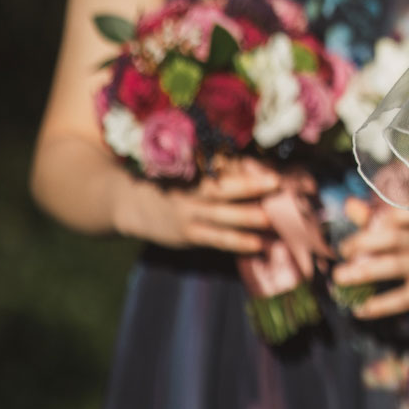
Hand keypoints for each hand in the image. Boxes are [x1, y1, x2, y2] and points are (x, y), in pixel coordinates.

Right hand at [114, 155, 278, 253]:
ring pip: (219, 215)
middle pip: (221, 187)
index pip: (219, 165)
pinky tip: (256, 245)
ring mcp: (188, 213)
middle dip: (249, 185)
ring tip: (270, 220)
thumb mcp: (187, 167)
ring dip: (246, 217)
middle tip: (277, 182)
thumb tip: (256, 163)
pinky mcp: (188, 234)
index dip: (243, 166)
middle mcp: (189, 190)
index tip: (270, 166)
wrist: (130, 204)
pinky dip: (236, 241)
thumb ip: (216, 164)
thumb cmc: (172, 180)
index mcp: (190, 169)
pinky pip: (215, 238)